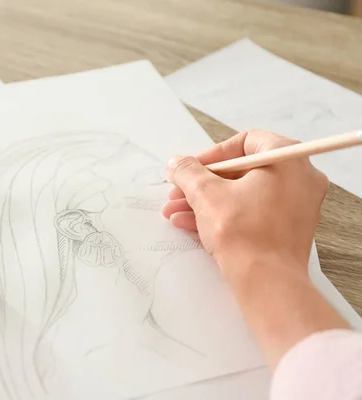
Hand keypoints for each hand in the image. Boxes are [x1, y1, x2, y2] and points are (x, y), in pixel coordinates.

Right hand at [161, 130, 348, 368]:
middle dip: (202, 183)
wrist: (266, 283)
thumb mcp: (206, 194)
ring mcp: (296, 206)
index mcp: (288, 160)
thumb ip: (188, 172)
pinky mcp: (287, 229)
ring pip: (243, 194)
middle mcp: (300, 179)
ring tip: (175, 211)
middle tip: (179, 191)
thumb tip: (177, 163)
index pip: (246, 142)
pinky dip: (223, 215)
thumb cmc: (244, 233)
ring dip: (205, 201)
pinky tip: (189, 223)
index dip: (212, 154)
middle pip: (242, 171)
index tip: (191, 168)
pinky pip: (251, 212)